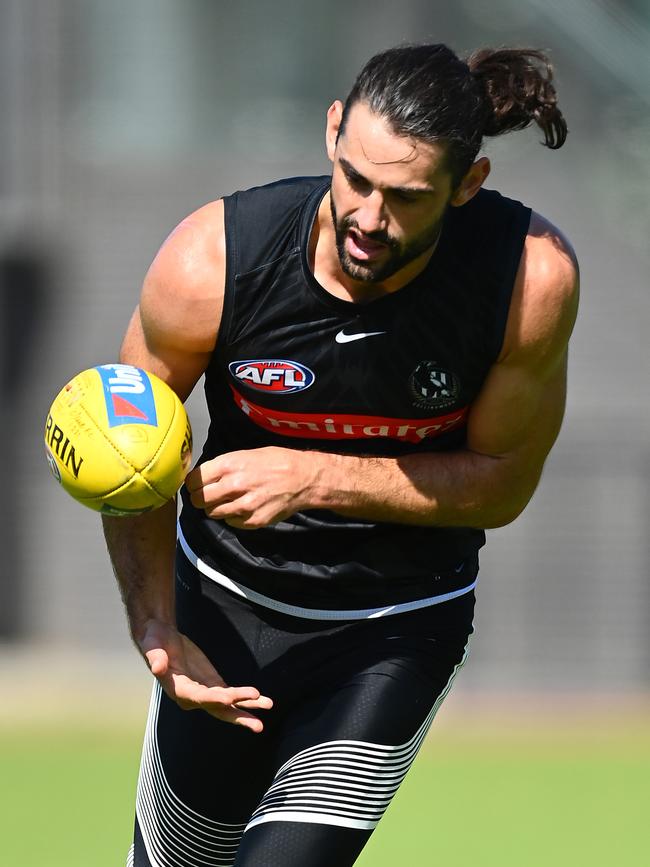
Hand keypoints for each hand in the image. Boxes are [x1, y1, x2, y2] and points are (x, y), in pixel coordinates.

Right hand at [136, 619, 272, 732]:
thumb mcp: (152, 645)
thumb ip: (156, 657)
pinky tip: (262, 700)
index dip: (215, 698)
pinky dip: (246, 698)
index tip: (231, 698)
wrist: (159, 638)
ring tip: (269, 707)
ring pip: (228, 705)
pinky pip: (231, 695)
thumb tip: (157, 666)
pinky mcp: (211, 684)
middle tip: (257, 726)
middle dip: (238, 717)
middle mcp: (192, 697)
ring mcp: (204, 692)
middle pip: (218, 709)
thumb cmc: (154, 640)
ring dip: (248, 708)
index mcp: (179, 690)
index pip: (200, 697)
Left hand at [185, 446, 321, 528]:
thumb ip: (225, 466)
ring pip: (212, 513)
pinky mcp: (253, 521)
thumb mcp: (247, 454)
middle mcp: (234, 485)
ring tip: (230, 500)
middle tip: (208, 496)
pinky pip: (231, 522)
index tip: (196, 486)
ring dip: (217, 508)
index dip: (193, 484)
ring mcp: (243, 506)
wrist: (303, 479)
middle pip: (198, 500)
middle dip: (200, 498)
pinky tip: (244, 507)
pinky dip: (233, 517)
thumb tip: (205, 477)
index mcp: (230, 465)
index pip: (194, 480)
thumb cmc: (277, 462)